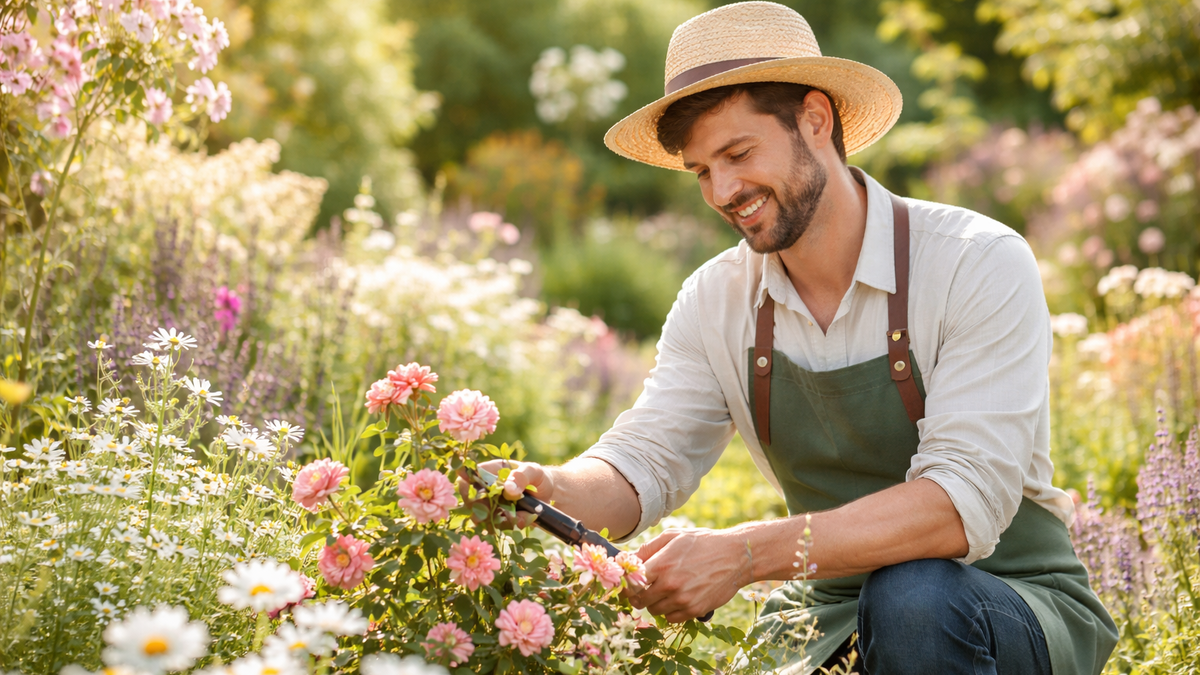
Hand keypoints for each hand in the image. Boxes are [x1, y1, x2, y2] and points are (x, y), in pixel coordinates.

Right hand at [456, 459, 554, 529]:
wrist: (549, 495)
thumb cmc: (539, 477)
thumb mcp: (534, 472)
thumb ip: (521, 476)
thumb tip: (508, 489)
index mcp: (492, 470)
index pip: (471, 475)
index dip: (467, 483)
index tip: (479, 493)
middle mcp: (487, 488)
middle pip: (470, 499)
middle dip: (482, 507)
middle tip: (497, 509)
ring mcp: (491, 504)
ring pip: (480, 516)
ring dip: (497, 518)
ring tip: (517, 514)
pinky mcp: (498, 518)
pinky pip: (495, 526)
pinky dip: (508, 525)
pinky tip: (523, 518)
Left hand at [625, 528, 750, 622]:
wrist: (735, 556)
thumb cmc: (702, 542)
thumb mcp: (673, 536)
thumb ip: (648, 548)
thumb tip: (627, 559)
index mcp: (661, 564)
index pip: (631, 582)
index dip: (626, 583)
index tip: (627, 582)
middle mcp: (670, 584)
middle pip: (639, 600)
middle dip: (638, 595)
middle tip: (644, 588)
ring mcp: (682, 599)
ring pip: (654, 610)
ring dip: (655, 602)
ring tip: (665, 589)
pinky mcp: (694, 610)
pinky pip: (671, 618)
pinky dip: (670, 610)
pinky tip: (677, 597)